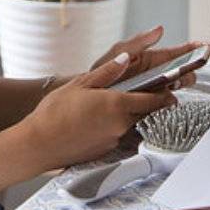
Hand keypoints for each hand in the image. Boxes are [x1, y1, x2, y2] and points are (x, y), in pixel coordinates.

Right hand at [21, 53, 176, 170]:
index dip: (165, 94)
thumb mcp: (79, 85)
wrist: (39, 144)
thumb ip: (106, 72)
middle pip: (148, 114)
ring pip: (133, 125)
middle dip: (151, 105)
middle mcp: (122, 124)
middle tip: (147, 95)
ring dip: (130, 116)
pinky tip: (96, 122)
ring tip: (111, 108)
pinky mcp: (107, 151)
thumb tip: (126, 58)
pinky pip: (118, 136)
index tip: (170, 89)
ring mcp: (115, 139)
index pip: (155, 100)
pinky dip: (114, 128)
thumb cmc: (54, 113)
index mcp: (118, 104)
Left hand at [90, 25, 209, 90]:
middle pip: (186, 69)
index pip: (181, 52)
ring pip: (180, 85)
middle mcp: (159, 73)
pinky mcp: (152, 103)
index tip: (209, 48)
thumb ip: (138, 42)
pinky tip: (165, 95)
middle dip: (192, 67)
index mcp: (154, 58)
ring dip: (181, 81)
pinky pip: (168, 102)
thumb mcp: (118, 52)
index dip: (198, 48)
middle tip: (189, 67)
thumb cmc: (102, 71)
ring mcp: (157, 89)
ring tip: (172, 80)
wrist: (89, 93)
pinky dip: (170, 98)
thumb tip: (159, 29)